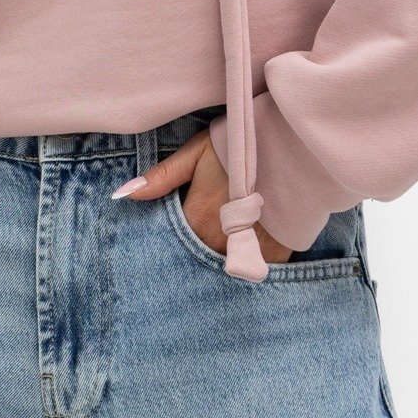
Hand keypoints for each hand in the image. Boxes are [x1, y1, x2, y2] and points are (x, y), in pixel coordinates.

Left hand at [116, 128, 292, 262]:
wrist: (294, 151)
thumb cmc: (239, 148)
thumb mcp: (196, 153)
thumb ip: (161, 177)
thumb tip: (122, 194)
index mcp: (195, 219)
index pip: (169, 245)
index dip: (169, 240)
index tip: (169, 238)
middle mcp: (217, 243)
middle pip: (195, 259)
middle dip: (190, 256)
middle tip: (200, 240)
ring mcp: (246, 252)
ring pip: (221, 267)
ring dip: (216, 260)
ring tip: (218, 248)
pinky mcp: (273, 258)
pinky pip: (251, 270)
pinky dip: (245, 262)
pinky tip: (243, 251)